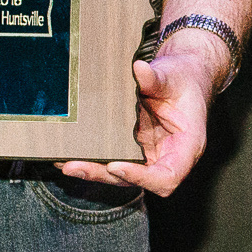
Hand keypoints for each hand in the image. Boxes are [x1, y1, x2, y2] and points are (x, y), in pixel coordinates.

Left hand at [58, 30, 232, 197]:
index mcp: (186, 147)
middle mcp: (166, 157)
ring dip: (93, 171)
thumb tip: (139, 69)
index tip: (115, 165)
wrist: (181, 77)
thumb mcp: (173, 77)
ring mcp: (147, 155)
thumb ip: (157, 78)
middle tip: (74, 166)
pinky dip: (92, 159)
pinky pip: (112, 160)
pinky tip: (68, 154)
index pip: (167, 177)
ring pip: (120, 174)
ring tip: (65, 163)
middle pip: (137, 181)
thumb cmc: (183, 80)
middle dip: (103, 175)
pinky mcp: (132, 148)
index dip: (142, 178)